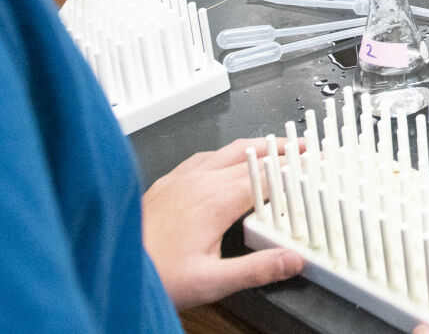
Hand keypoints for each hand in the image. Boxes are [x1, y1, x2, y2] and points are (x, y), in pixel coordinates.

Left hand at [144, 138, 305, 309]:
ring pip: (226, 150)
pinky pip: (203, 156)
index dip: (294, 168)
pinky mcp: (166, 183)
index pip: (266, 176)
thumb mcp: (213, 281)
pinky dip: (225, 153)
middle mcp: (199, 181)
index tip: (314, 163)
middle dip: (280, 149)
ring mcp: (180, 179)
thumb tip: (292, 260)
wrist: (114, 268)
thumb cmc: (155, 275)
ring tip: (272, 148)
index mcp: (216, 199)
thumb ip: (257, 269)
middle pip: (250, 154)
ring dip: (254, 147)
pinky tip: (223, 161)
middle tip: (303, 147)